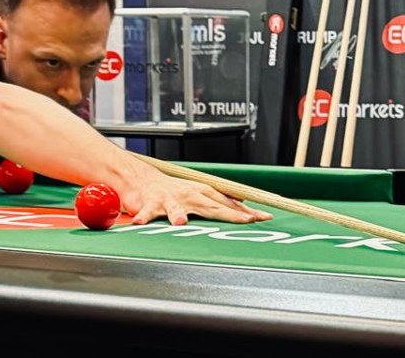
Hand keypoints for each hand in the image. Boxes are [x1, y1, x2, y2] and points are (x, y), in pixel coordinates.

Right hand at [121, 175, 272, 225]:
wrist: (146, 180)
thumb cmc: (178, 191)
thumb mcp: (203, 194)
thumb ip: (222, 201)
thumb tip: (246, 204)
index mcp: (205, 193)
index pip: (231, 203)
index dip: (247, 211)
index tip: (264, 217)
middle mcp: (190, 195)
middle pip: (212, 206)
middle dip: (230, 214)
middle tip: (246, 221)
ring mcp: (171, 200)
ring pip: (176, 209)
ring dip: (179, 215)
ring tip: (181, 223)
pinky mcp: (151, 204)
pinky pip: (147, 212)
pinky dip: (143, 217)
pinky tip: (140, 223)